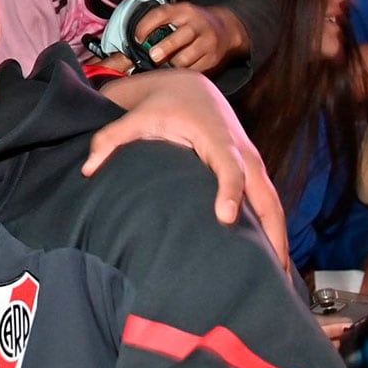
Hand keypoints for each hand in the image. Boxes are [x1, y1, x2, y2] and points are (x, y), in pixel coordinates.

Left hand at [87, 69, 289, 263]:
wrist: (192, 89)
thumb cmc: (163, 106)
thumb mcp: (135, 117)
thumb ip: (109, 140)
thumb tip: (86, 169)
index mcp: (216, 138)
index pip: (229, 168)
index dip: (229, 191)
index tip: (226, 218)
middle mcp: (242, 151)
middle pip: (265, 194)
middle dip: (271, 230)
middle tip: (272, 271)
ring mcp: (252, 163)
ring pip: (272, 203)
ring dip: (278, 238)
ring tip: (280, 279)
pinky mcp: (254, 173)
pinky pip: (269, 203)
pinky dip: (274, 230)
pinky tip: (274, 262)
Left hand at [138, 2, 245, 72]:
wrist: (227, 28)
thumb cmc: (192, 24)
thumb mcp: (178, 16)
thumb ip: (157, 26)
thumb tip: (125, 51)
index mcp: (183, 10)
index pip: (161, 14)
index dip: (146, 27)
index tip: (137, 39)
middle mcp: (196, 24)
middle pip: (177, 38)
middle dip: (162, 49)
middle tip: (153, 56)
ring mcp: (206, 41)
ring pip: (184, 59)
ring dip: (171, 64)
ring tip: (167, 64)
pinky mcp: (212, 58)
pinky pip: (193, 71)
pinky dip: (182, 73)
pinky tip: (179, 70)